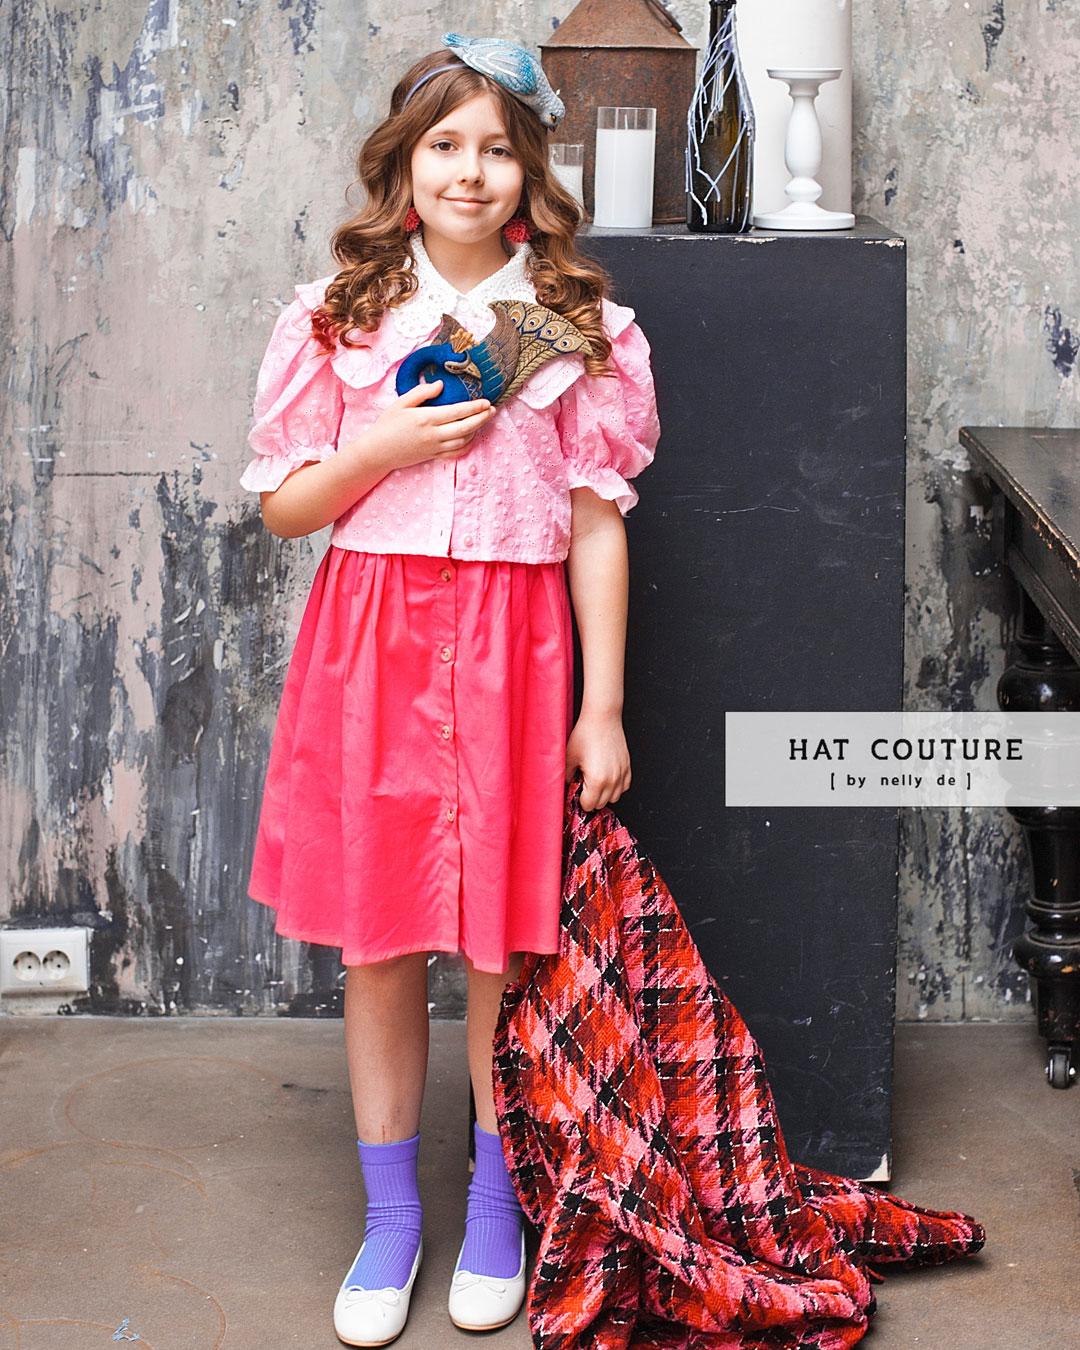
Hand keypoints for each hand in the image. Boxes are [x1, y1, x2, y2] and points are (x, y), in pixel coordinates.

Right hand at [365, 378, 495, 472]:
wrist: (377, 451)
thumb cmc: (387, 424)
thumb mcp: (401, 403)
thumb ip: (422, 392)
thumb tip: (440, 385)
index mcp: (426, 418)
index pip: (457, 412)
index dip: (474, 407)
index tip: (486, 401)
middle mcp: (433, 434)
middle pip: (465, 427)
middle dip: (481, 418)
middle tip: (491, 410)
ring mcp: (434, 447)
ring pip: (463, 440)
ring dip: (476, 430)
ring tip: (483, 420)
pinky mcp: (433, 456)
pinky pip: (456, 453)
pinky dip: (467, 445)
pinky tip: (471, 436)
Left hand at [565, 709, 630, 809]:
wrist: (602, 718)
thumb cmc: (586, 734)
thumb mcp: (570, 757)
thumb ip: (567, 776)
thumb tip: (568, 785)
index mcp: (597, 780)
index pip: (588, 805)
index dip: (580, 800)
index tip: (576, 790)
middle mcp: (612, 780)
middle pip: (601, 804)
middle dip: (591, 798)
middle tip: (583, 784)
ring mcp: (622, 774)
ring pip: (614, 798)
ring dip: (604, 794)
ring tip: (595, 781)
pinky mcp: (627, 767)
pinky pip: (624, 787)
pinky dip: (616, 787)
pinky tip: (606, 777)